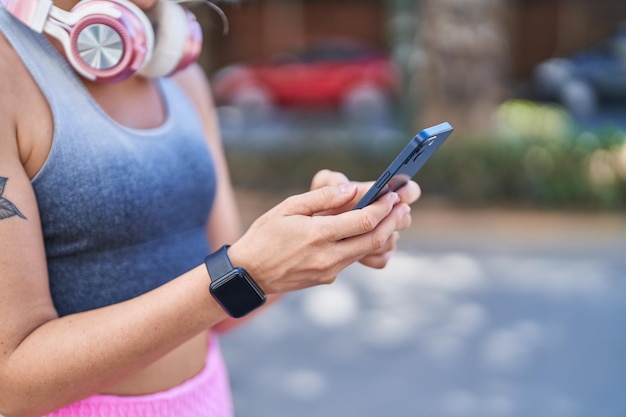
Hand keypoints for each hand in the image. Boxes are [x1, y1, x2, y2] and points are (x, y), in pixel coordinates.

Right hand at [227, 182, 409, 293]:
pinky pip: (351, 259)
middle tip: (404, 207)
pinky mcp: (327, 278)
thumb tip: (351, 188)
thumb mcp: (288, 208)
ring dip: (382, 234)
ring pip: (365, 251)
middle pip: (373, 239)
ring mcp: (329, 271)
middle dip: (392, 221)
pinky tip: (365, 232)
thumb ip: (321, 198)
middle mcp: (328, 256)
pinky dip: (363, 244)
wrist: (248, 274)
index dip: (383, 208)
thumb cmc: (264, 236)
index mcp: (318, 235)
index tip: (392, 195)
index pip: (363, 221)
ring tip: (392, 217)